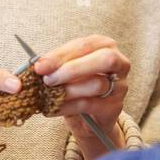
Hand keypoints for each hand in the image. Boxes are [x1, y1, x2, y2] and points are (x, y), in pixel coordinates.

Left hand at [33, 35, 128, 159]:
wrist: (91, 114)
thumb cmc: (79, 83)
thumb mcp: (68, 69)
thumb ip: (57, 64)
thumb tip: (40, 65)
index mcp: (105, 45)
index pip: (85, 45)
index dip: (61, 55)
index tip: (40, 66)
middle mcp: (119, 62)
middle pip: (103, 60)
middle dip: (72, 69)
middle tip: (48, 80)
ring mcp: (120, 85)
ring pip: (97, 84)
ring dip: (69, 90)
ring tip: (50, 95)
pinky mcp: (115, 106)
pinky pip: (90, 105)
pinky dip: (68, 107)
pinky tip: (53, 108)